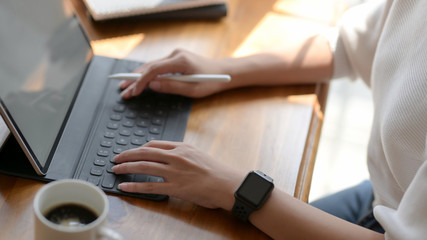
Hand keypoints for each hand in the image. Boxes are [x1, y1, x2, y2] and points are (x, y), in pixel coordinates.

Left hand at [112, 141, 244, 209]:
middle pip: (145, 152)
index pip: (154, 144)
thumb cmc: (216, 171)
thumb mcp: (198, 155)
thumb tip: (170, 156)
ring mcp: (174, 172)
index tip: (132, 151)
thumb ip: (182, 153)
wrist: (226, 184)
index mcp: (181, 147)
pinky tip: (124, 185)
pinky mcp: (174, 187)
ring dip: (126, 167)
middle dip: (127, 154)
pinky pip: (149, 185)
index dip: (139, 148)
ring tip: (116, 169)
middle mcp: (175, 157)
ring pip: (144, 166)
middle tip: (117, 158)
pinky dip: (134, 185)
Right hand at [120, 49, 229, 98]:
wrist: (222, 71)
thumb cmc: (211, 81)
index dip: (142, 81)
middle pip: (150, 67)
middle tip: (123, 90)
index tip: (134, 92)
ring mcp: (175, 55)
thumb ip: (171, 87)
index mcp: (180, 60)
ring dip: (139, 76)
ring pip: (152, 65)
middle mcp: (176, 54)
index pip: (155, 70)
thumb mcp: (192, 89)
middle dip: (135, 79)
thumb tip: (152, 86)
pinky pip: (158, 66)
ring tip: (126, 86)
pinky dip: (147, 74)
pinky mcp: (175, 58)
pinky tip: (138, 79)